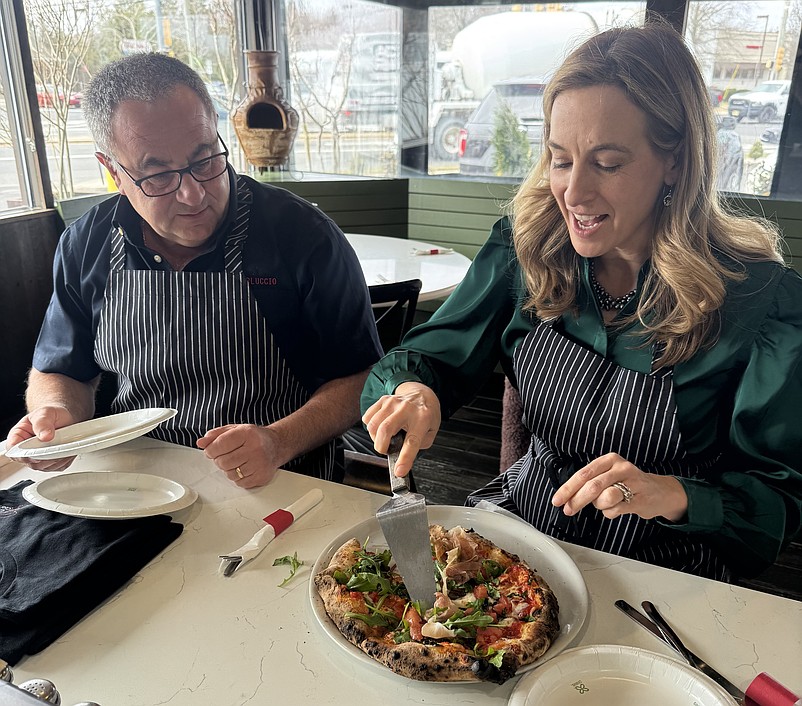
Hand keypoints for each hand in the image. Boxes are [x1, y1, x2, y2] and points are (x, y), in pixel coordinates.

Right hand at [5, 406, 79, 470]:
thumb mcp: (45, 413)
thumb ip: (42, 423)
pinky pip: (58, 467)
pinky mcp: (51, 462)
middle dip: (45, 456)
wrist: (65, 417)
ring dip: (57, 458)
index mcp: (18, 436)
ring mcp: (39, 458)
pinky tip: (69, 450)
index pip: (13, 449)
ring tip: (65, 446)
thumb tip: (45, 436)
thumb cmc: (51, 415)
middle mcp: (26, 450)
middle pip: (31, 462)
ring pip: (45, 466)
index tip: (37, 451)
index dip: (24, 453)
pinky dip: (65, 460)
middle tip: (57, 447)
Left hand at [197, 424, 282, 488]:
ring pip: (230, 474)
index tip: (210, 451)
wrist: (276, 446)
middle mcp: (255, 449)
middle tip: (227, 456)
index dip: (211, 450)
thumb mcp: (235, 430)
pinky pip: (239, 483)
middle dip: (220, 460)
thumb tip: (201, 443)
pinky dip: (238, 477)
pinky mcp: (261, 477)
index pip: (220, 444)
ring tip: (238, 461)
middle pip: (223, 462)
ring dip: (229, 469)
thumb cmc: (254, 438)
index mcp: (247, 434)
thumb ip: (216, 435)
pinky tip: (245, 468)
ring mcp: (259, 464)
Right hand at [362, 382, 440, 477]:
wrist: (422, 394)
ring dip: (376, 438)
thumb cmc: (426, 414)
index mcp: (423, 418)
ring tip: (385, 438)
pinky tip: (381, 427)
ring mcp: (393, 402)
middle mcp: (406, 409)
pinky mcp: (382, 400)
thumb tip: (402, 455)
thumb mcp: (431, 431)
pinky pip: (367, 418)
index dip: (404, 459)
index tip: (399, 472)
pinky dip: (371, 428)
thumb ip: (419, 445)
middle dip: (381, 447)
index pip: (412, 442)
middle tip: (386, 450)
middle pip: (385, 430)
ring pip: (373, 424)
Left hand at [550, 453, 687, 521]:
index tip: (557, 500)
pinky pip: (614, 510)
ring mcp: (632, 483)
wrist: (659, 492)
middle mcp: (620, 467)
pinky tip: (619, 507)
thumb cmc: (627, 484)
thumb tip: (567, 498)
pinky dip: (611, 512)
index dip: (568, 488)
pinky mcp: (639, 499)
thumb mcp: (608, 476)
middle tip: (568, 510)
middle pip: (592, 486)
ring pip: (603, 499)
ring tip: (607, 502)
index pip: (583, 474)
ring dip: (599, 505)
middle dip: (576, 500)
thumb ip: (589, 483)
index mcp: (609, 460)